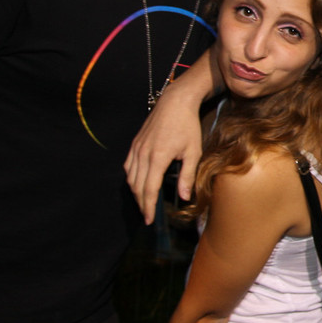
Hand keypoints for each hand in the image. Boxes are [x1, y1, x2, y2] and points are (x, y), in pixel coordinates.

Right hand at [125, 83, 204, 223]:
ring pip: (130, 177)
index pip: (149, 189)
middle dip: (141, 203)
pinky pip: (128, 166)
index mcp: (158, 158)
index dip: (148, 207)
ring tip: (144, 203)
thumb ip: (187, 175)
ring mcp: (136, 148)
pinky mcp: (135, 143)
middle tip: (147, 216)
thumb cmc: (188, 126)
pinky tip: (138, 184)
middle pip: (137, 186)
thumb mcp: (193, 151)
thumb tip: (184, 197)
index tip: (150, 220)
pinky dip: (131, 178)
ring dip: (136, 192)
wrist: (175, 102)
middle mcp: (143, 154)